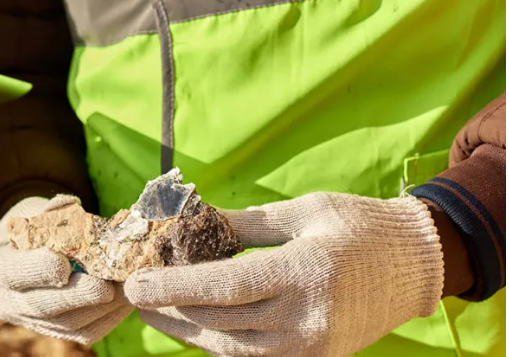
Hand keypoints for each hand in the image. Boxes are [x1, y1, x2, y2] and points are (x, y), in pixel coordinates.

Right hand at [0, 196, 132, 344]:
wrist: (21, 257)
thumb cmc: (28, 228)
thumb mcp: (31, 211)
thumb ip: (50, 210)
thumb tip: (70, 204)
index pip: (12, 272)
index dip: (37, 270)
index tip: (63, 264)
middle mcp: (6, 300)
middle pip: (42, 305)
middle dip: (77, 296)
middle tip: (106, 286)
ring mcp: (29, 321)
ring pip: (66, 324)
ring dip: (101, 308)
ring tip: (128, 288)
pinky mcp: (54, 332)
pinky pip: (83, 332)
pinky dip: (109, 317)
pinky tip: (127, 299)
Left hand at [125, 192, 443, 356]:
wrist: (420, 264)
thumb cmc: (361, 226)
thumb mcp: (303, 211)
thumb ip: (246, 224)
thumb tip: (193, 226)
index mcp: (303, 272)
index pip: (224, 287)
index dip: (174, 289)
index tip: (136, 285)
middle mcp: (306, 317)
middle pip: (220, 321)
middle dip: (171, 310)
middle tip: (135, 296)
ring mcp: (312, 345)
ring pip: (232, 347)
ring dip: (188, 332)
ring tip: (155, 314)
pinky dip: (221, 343)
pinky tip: (195, 326)